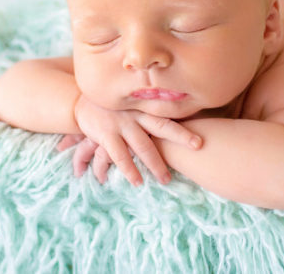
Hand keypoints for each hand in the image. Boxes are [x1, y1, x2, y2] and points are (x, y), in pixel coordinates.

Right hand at [56, 94, 202, 185]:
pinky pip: (119, 155)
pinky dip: (129, 169)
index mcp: (143, 106)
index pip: (168, 113)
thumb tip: (173, 121)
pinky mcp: (105, 134)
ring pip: (143, 145)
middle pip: (162, 125)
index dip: (186, 119)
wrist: (79, 101)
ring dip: (155, 164)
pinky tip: (137, 181)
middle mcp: (135, 113)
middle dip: (181, 136)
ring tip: (165, 180)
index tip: (203, 126)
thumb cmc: (111, 106)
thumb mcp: (130, 103)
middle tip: (199, 146)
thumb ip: (147, 110)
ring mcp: (121, 123)